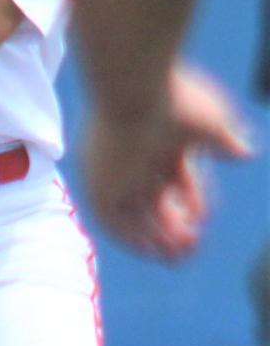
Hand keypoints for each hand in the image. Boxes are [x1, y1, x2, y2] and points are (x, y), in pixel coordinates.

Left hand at [84, 62, 253, 260]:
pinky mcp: (97, 181)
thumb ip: (227, 141)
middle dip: (175, 225)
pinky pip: (110, 220)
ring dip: (157, 237)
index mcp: (158, 136)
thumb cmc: (176, 100)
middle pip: (153, 198)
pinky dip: (131, 238)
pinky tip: (154, 252)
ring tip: (181, 257)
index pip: (175, 176)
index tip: (203, 215)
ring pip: (134, 212)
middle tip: (193, 247)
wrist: (134, 88)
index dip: (191, 198)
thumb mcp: (211, 123)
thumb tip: (248, 153)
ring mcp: (114, 169)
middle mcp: (133, 154)